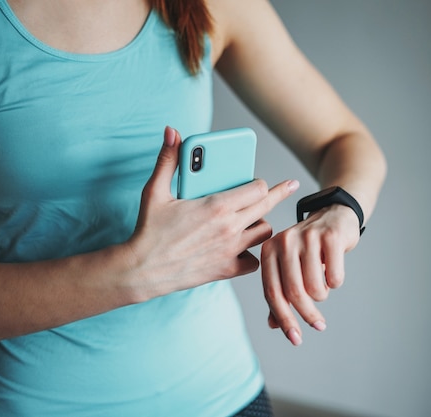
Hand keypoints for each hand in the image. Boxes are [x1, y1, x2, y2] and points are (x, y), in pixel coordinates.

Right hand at [125, 126, 298, 300]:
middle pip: (267, 207)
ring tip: (252, 218)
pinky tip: (241, 248)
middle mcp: (230, 227)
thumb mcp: (155, 191)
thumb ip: (168, 160)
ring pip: (264, 232)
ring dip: (260, 224)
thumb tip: (171, 131)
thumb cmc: (149, 230)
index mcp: (217, 205)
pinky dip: (251, 255)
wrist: (141, 270)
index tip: (259, 181)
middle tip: (289, 186)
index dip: (260, 183)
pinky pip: (254, 261)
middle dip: (278, 194)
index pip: (257, 188)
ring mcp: (231, 250)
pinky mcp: (227, 270)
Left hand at [261, 203, 360, 344]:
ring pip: (315, 287)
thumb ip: (279, 292)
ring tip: (324, 287)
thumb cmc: (309, 248)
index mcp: (269, 251)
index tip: (295, 339)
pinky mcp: (330, 236)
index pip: (272, 293)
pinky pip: (334, 276)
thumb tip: (273, 325)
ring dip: (322, 295)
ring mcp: (307, 237)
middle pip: (294, 292)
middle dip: (307, 315)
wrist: (334, 215)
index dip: (283, 319)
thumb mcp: (289, 267)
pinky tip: (334, 274)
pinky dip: (336, 282)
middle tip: (319, 325)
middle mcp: (284, 241)